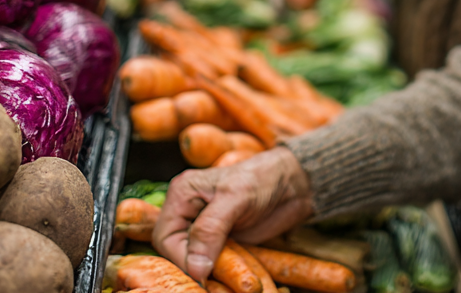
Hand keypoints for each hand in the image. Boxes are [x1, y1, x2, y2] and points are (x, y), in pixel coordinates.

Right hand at [154, 147, 315, 283]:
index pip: (166, 237)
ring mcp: (204, 229)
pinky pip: (212, 265)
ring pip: (193, 262)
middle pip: (175, 252)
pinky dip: (220, 275)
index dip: (180, 258)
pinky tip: (233, 280)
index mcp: (182, 194)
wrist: (294, 184)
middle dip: (194, 268)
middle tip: (213, 281)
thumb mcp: (236, 198)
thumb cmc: (264, 178)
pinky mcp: (220, 243)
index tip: (202, 272)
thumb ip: (211, 229)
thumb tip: (194, 266)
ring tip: (224, 284)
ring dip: (208, 275)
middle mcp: (187, 212)